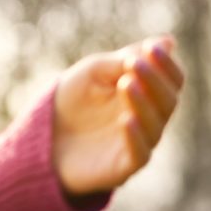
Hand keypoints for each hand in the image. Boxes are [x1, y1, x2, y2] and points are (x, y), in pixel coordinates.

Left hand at [52, 34, 184, 197]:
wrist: (40, 140)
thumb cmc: (69, 103)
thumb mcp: (93, 73)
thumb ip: (125, 59)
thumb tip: (168, 42)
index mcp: (147, 96)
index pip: (170, 80)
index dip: (165, 64)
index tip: (153, 49)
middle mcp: (147, 120)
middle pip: (168, 101)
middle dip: (154, 80)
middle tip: (135, 64)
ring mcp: (137, 144)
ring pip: (155, 125)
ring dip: (143, 102)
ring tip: (127, 84)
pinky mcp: (123, 168)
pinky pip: (140, 154)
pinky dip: (136, 137)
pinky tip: (127, 120)